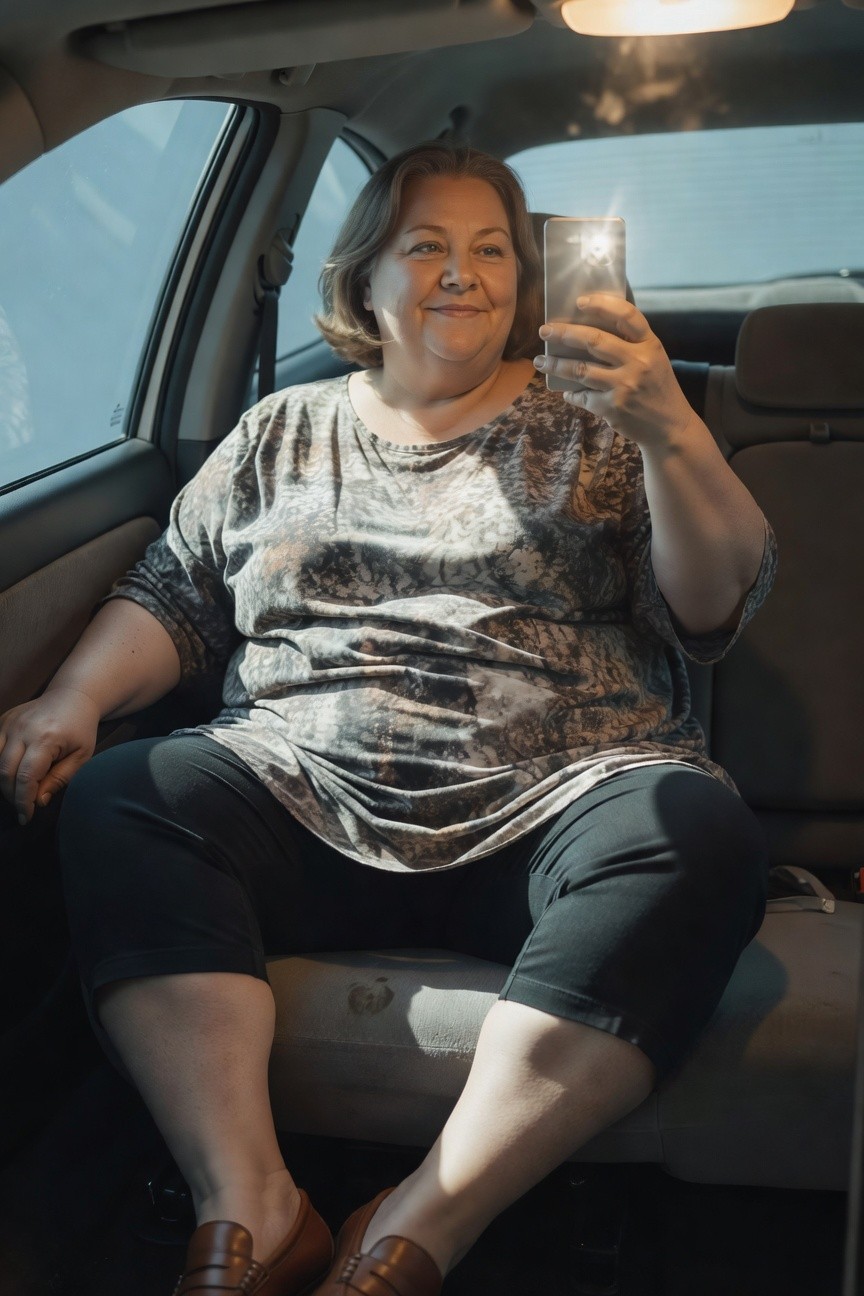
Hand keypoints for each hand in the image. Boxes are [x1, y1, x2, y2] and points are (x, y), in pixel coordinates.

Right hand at [0, 687, 99, 825]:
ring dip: (3, 782)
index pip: (25, 777)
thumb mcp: (81, 756)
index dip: (23, 801)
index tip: (26, 817)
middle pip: (5, 771)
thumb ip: (60, 779)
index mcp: (46, 738)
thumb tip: (38, 801)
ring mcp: (9, 723)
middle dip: (11, 796)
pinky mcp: (3, 720)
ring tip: (17, 793)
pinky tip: (10, 775)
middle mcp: (23, 729)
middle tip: (22, 808)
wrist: (72, 696)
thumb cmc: (81, 728)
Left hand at [534, 293, 694, 448]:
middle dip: (564, 334)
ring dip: (555, 365)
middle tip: (544, 331)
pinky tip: (565, 392)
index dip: (602, 305)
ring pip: (580, 370)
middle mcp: (638, 362)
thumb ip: (632, 344)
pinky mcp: (613, 407)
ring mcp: (624, 385)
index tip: (579, 301)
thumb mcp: (654, 359)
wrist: (670, 427)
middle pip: (595, 340)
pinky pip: (583, 396)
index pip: (627, 315)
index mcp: (650, 344)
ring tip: (539, 361)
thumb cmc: (658, 388)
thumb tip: (591, 329)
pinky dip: (571, 394)